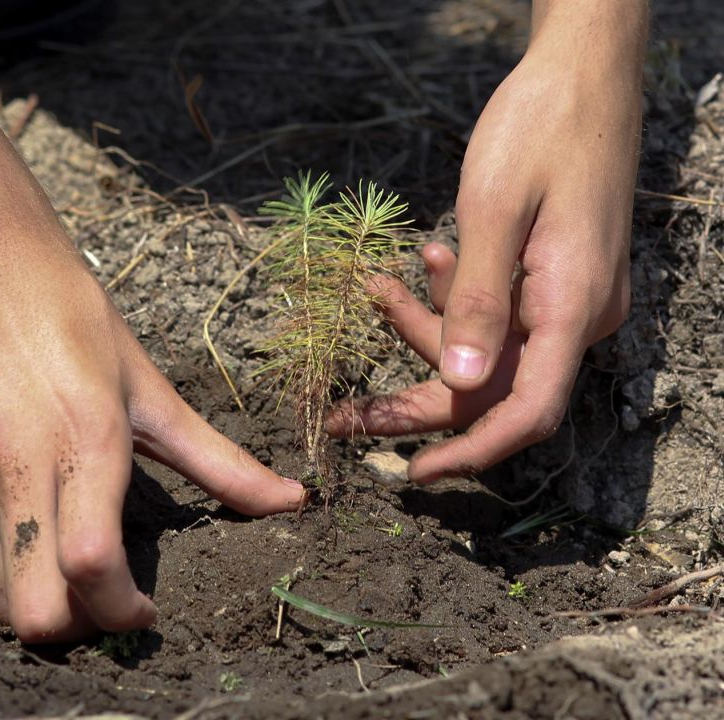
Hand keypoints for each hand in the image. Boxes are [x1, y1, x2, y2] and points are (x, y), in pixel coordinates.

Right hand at [0, 237, 304, 642]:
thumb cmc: (72, 317)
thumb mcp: (151, 388)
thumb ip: (219, 460)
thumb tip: (293, 500)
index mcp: (84, 440)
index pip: (94, 570)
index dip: (124, 613)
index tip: (145, 609)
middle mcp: (12, 466)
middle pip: (36, 614)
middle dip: (80, 625)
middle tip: (106, 595)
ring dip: (41, 596)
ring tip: (68, 557)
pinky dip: (1, 558)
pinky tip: (26, 514)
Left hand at [327, 2, 644, 482]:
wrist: (583, 72)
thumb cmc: (540, 129)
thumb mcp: (493, 213)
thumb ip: (475, 303)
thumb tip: (456, 385)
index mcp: (571, 308)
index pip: (526, 412)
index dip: (471, 452)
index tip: (414, 472)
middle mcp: (576, 316)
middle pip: (492, 388)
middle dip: (416, 400)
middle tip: (347, 412)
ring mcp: (567, 298)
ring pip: (486, 348)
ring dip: (426, 328)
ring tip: (379, 287)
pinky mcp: (552, 278)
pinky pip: (497, 312)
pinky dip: (455, 298)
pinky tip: (430, 259)